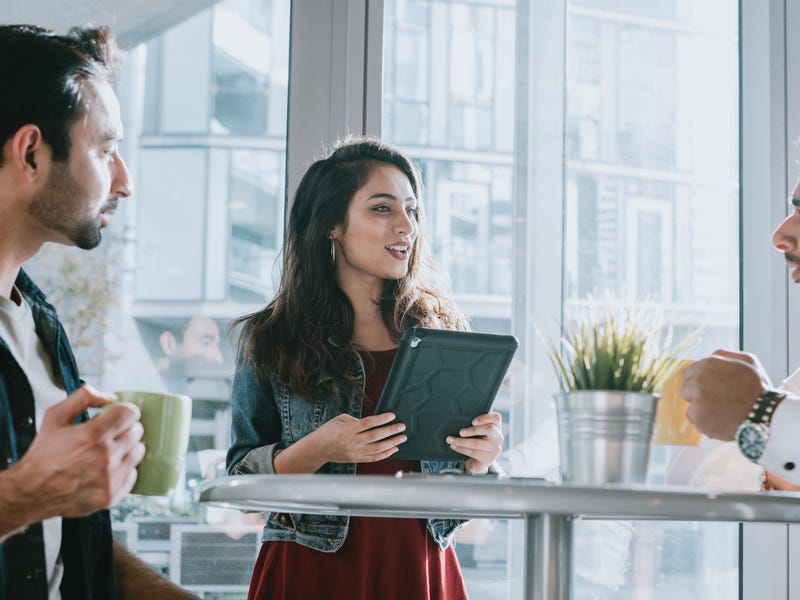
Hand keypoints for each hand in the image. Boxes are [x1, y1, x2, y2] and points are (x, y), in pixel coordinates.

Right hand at [12, 385, 144, 520]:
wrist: (30, 492)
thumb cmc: (43, 455)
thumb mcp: (55, 416)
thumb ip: (83, 398)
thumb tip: (109, 397)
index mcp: (93, 435)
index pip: (131, 413)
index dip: (123, 411)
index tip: (115, 416)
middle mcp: (106, 457)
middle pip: (137, 431)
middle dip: (124, 428)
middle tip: (109, 433)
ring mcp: (111, 478)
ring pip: (138, 451)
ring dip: (127, 448)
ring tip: (108, 451)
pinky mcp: (112, 495)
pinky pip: (133, 474)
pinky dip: (124, 469)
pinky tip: (107, 468)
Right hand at [308, 412, 406, 463]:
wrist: (317, 449)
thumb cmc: (328, 431)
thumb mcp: (339, 419)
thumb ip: (355, 420)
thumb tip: (372, 422)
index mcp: (347, 429)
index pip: (368, 423)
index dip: (381, 419)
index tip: (392, 416)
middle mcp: (352, 442)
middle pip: (375, 436)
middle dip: (391, 431)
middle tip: (401, 427)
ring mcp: (355, 452)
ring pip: (377, 449)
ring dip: (392, 443)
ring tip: (401, 438)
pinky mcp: (356, 459)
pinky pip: (374, 458)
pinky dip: (385, 454)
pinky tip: (393, 449)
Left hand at [447, 412, 502, 473]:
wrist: (479, 462)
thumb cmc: (478, 441)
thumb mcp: (479, 431)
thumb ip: (475, 424)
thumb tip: (460, 418)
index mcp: (497, 427)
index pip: (496, 418)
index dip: (485, 418)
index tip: (473, 421)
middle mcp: (498, 437)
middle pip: (489, 429)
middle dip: (473, 430)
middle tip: (460, 432)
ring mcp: (495, 449)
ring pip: (478, 443)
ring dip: (461, 441)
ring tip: (450, 440)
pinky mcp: (488, 458)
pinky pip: (473, 453)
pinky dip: (461, 449)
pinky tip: (454, 446)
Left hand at [681, 353, 767, 439]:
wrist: (765, 415)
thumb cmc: (758, 388)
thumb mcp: (748, 362)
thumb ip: (726, 355)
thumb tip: (712, 354)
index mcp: (707, 365)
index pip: (688, 373)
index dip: (698, 381)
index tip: (708, 388)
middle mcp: (698, 381)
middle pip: (686, 390)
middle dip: (697, 395)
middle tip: (716, 401)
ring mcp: (697, 401)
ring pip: (690, 407)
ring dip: (701, 410)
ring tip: (721, 412)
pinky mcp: (698, 419)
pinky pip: (696, 422)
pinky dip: (706, 423)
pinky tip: (721, 421)